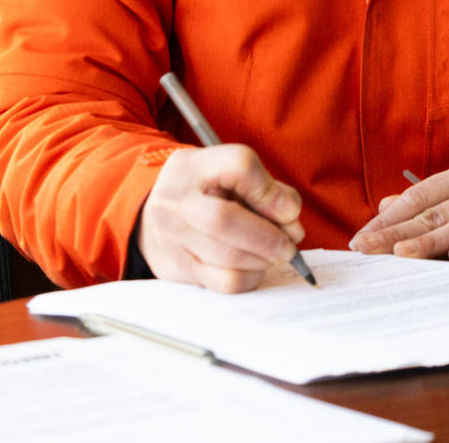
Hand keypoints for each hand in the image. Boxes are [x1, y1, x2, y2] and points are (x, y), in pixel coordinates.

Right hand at [137, 145, 306, 293]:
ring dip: (262, 259)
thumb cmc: (208, 191)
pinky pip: (222, 282)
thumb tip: (290, 219)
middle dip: (267, 237)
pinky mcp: (177, 268)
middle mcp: (174, 199)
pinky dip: (249, 278)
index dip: (270, 191)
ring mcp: (170, 237)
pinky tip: (255, 267)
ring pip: (224, 257)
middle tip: (290, 246)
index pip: (238, 165)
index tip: (290, 211)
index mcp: (192, 166)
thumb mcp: (231, 173)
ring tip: (276, 254)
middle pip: (224, 220)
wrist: (157, 217)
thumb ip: (268, 188)